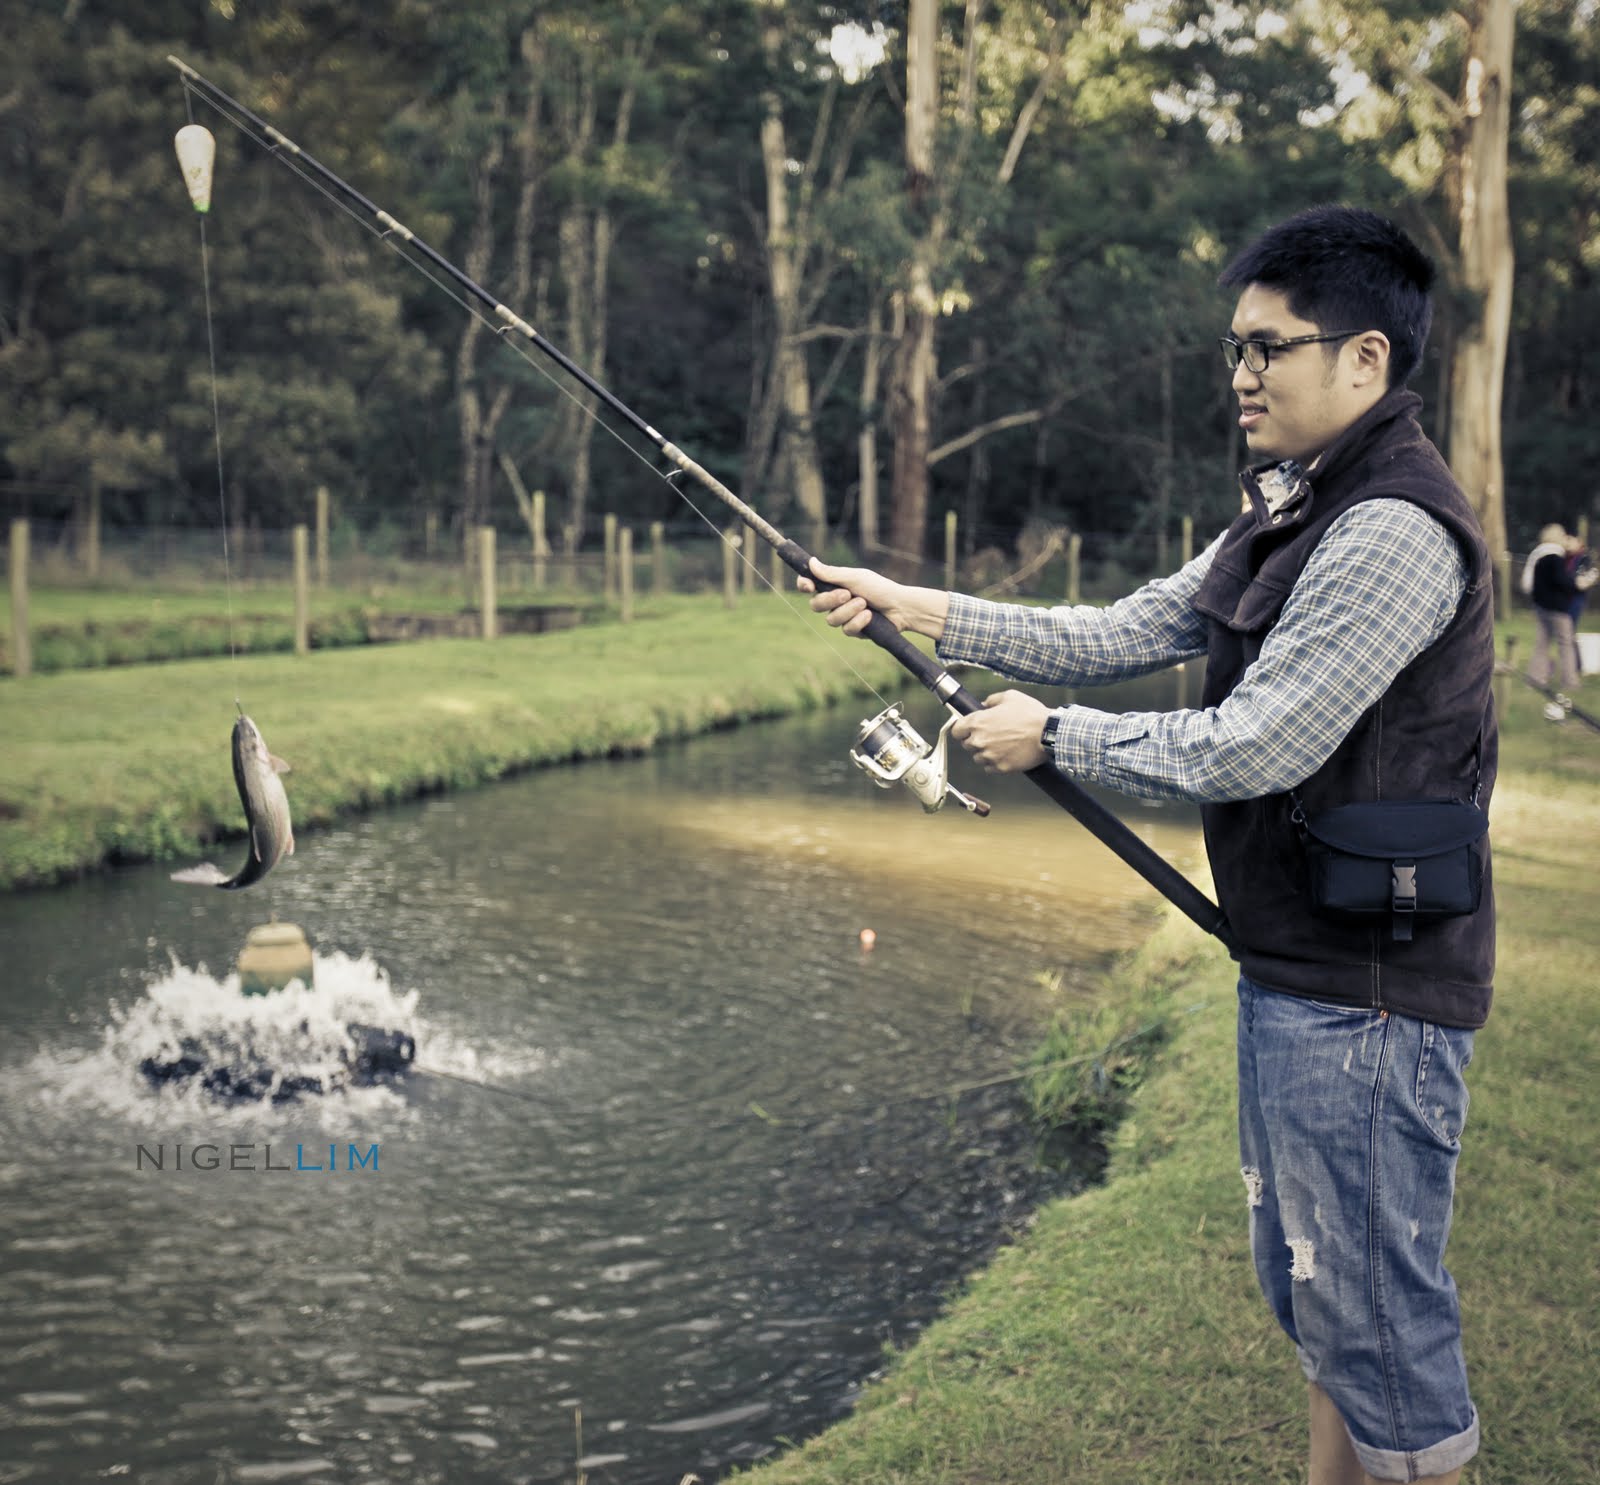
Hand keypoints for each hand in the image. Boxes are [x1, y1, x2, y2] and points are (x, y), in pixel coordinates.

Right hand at [798, 559, 949, 640]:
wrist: (900, 607)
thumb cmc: (879, 588)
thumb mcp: (855, 578)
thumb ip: (832, 574)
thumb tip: (811, 562)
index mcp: (834, 585)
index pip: (810, 585)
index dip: (804, 585)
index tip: (808, 585)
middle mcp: (835, 601)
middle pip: (816, 605)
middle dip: (830, 600)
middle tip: (847, 594)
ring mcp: (843, 617)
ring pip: (831, 620)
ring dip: (849, 611)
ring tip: (864, 604)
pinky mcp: (853, 630)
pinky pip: (846, 630)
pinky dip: (859, 622)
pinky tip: (869, 616)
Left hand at [951, 690, 1051, 772]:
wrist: (1048, 733)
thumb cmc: (1030, 713)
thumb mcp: (1010, 697)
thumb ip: (991, 700)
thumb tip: (983, 705)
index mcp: (978, 722)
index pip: (956, 731)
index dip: (962, 730)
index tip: (968, 730)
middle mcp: (979, 740)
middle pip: (967, 745)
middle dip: (975, 740)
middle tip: (991, 735)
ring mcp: (989, 756)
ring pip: (978, 758)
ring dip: (985, 753)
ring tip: (1001, 745)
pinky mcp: (1001, 767)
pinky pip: (990, 768)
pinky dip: (995, 763)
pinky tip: (1006, 754)